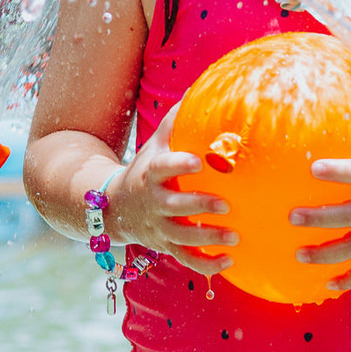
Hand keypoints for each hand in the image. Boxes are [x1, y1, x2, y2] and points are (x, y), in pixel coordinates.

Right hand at [105, 103, 237, 277]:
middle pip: (173, 207)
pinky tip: (230, 261)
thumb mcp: (156, 142)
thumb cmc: (148, 167)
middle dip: (198, 207)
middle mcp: (154, 203)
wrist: (115, 207)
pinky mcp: (165, 247)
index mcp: (151, 175)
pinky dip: (206, 265)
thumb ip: (178, 119)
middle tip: (226, 204)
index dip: (178, 165)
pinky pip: (186, 260)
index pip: (162, 168)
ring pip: (181, 237)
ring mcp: (158, 228)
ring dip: (207, 239)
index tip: (198, 162)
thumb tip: (202, 86)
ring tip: (235, 237)